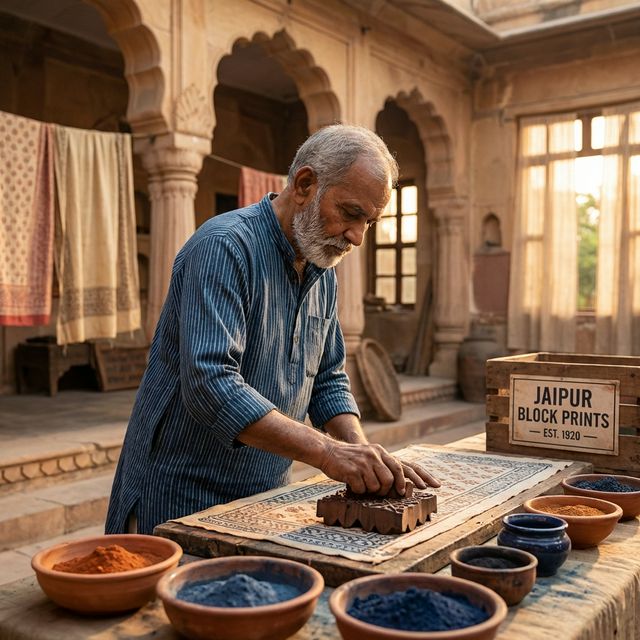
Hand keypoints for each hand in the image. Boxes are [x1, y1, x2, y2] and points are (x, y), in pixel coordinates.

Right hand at [318, 440, 439, 495]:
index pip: (403, 465)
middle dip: (387, 490)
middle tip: (380, 492)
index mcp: (380, 452)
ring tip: (361, 484)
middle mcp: (374, 455)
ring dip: (370, 490)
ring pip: (377, 487)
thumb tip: (397, 484)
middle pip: (391, 479)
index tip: (427, 487)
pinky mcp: (353, 471)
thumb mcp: (368, 456)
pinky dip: (357, 490)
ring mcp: (364, 463)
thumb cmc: (349, 459)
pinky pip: (362, 489)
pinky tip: (351, 483)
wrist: (327, 451)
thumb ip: (382, 465)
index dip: (417, 477)